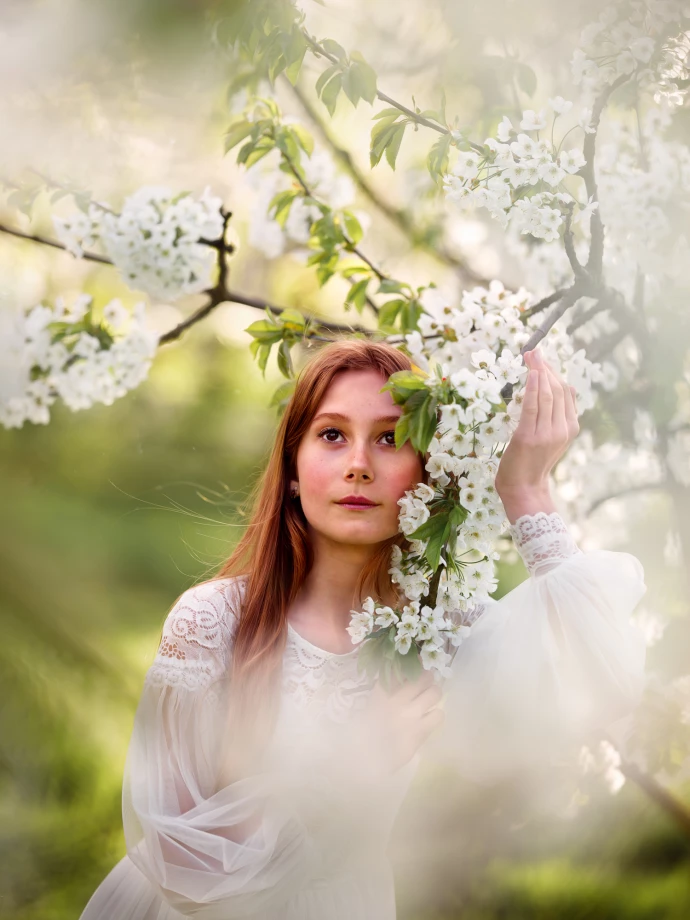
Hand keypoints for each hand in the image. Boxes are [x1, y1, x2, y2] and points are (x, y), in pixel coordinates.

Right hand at [343, 669, 444, 783]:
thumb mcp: (371, 706)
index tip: (418, 662)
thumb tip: (401, 677)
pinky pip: (438, 715)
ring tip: (430, 701)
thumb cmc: (365, 733)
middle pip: (423, 677)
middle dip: (428, 678)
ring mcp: (411, 714)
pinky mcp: (420, 730)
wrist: (367, 759)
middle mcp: (397, 699)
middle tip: (427, 683)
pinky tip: (429, 720)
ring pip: (435, 693)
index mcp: (381, 692)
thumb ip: (385, 691)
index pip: (401, 668)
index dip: (413, 663)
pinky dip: (436, 716)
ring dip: (434, 695)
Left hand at [495, 348, 579, 513]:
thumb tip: (568, 388)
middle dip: (546, 367)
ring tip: (531, 355)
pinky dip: (533, 388)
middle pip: (557, 390)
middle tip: (534, 351)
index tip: (542, 359)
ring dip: (539, 371)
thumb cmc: (531, 463)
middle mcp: (562, 429)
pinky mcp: (529, 436)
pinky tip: (532, 373)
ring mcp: (547, 433)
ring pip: (547, 395)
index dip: (554, 372)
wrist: (523, 489)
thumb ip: (557, 416)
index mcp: (570, 428)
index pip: (566, 392)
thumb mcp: (550, 438)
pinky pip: (533, 406)